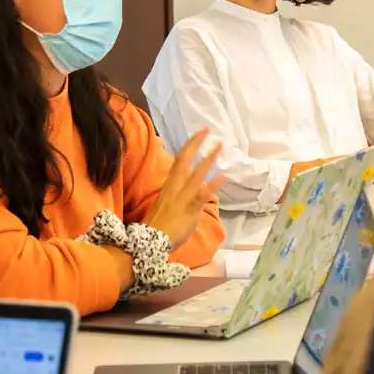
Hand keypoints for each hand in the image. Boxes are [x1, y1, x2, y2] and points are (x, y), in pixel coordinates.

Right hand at [143, 131, 225, 249]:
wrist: (150, 243)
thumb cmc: (157, 227)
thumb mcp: (166, 206)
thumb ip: (178, 195)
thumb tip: (190, 188)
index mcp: (169, 186)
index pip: (178, 161)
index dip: (189, 146)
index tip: (199, 133)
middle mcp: (174, 188)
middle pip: (184, 161)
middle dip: (195, 144)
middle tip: (207, 130)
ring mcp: (181, 197)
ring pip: (195, 173)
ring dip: (208, 159)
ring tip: (219, 146)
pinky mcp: (188, 209)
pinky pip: (201, 194)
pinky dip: (212, 184)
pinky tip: (223, 176)